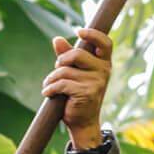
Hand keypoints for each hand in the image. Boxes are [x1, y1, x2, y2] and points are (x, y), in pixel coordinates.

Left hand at [43, 28, 112, 149]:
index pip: (105, 43)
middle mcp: (104, 71)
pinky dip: (51, 88)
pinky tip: (48, 93)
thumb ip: (67, 55)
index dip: (93, 34)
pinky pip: (62, 84)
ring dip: (52, 78)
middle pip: (77, 54)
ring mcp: (96, 83)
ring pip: (65, 71)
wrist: (83, 121)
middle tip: (57, 69)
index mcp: (104, 63)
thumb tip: (57, 39)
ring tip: (50, 85)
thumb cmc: (78, 94)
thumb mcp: (74, 72)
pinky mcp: (86, 93)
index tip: (79, 31)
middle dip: (61, 61)